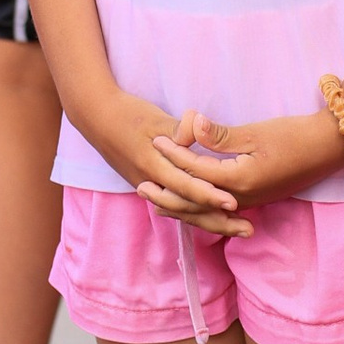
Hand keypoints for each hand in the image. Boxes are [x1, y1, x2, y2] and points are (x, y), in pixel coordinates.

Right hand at [79, 89, 249, 234]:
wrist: (96, 117)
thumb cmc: (127, 113)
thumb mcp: (155, 117)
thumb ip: (179, 128)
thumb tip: (198, 126)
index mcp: (154, 165)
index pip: (186, 187)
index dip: (210, 196)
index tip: (234, 203)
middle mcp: (151, 182)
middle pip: (188, 209)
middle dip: (218, 221)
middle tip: (247, 229)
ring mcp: (147, 185)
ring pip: (182, 211)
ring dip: (209, 221)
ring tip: (235, 229)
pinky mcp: (147, 184)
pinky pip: (173, 205)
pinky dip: (192, 214)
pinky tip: (208, 219)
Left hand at [135, 107, 343, 227]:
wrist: (329, 149)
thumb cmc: (294, 136)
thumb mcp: (256, 132)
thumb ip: (222, 135)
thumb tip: (193, 125)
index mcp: (239, 180)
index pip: (196, 170)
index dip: (174, 154)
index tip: (155, 140)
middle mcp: (242, 197)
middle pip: (195, 202)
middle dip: (167, 195)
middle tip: (140, 187)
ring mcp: (250, 201)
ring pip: (207, 211)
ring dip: (181, 207)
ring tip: (157, 204)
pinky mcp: (256, 199)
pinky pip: (220, 210)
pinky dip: (201, 209)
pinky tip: (192, 205)